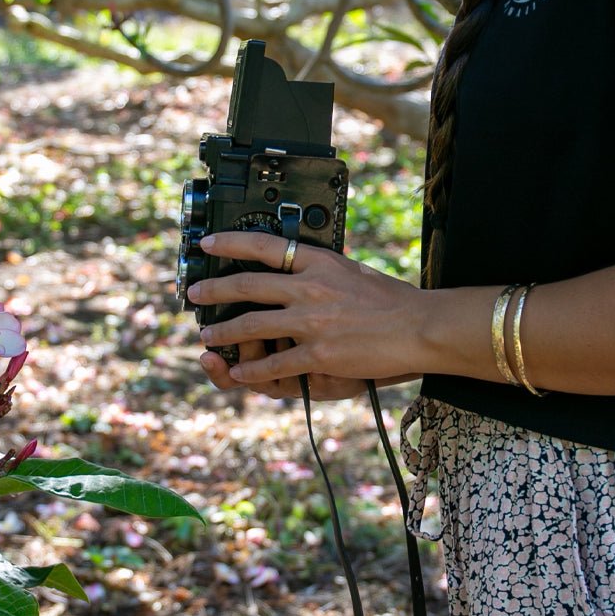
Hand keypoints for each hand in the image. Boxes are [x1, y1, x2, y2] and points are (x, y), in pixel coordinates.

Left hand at [189, 230, 428, 393]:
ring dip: (223, 332)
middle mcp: (309, 288)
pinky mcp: (317, 355)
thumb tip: (298, 264)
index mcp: (319, 262)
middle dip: (214, 291)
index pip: (264, 245)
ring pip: (251, 326)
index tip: (209, 244)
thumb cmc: (392, 300)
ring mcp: (311, 322)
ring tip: (207, 335)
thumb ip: (322, 269)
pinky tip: (238, 372)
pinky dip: (250, 371)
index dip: (230, 243)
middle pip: (247, 286)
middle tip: (195, 294)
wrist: (419, 327)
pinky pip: (273, 365)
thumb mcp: (352, 270)